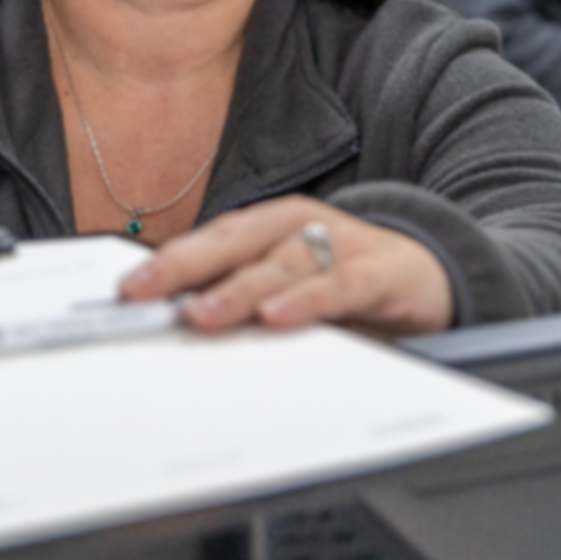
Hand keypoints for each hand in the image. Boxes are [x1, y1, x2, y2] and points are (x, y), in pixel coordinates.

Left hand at [119, 196, 453, 338]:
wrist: (437, 277)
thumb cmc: (349, 287)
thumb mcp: (290, 293)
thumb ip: (243, 305)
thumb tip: (174, 332)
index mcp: (270, 228)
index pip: (208, 241)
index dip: (164, 262)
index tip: (123, 290)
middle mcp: (300, 227)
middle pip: (232, 242)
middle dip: (182, 266)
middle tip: (140, 294)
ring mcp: (342, 245)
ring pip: (282, 261)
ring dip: (240, 288)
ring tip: (203, 314)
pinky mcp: (383, 272)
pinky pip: (342, 284)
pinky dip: (310, 300)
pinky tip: (280, 318)